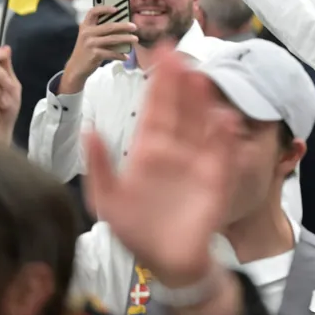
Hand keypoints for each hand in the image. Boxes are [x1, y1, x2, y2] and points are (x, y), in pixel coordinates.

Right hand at [58, 6, 137, 94]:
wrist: (76, 68)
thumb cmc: (87, 50)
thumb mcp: (90, 37)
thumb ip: (101, 30)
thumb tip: (123, 26)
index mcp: (85, 26)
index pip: (93, 12)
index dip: (105, 8)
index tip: (117, 9)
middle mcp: (87, 33)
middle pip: (109, 26)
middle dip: (124, 26)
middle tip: (134, 26)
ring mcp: (90, 44)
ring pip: (113, 39)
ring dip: (126, 39)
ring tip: (135, 39)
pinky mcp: (94, 54)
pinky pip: (112, 53)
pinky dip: (120, 55)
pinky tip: (126, 56)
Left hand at [85, 45, 242, 286]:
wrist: (167, 262)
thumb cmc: (136, 231)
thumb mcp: (108, 201)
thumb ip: (100, 166)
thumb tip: (90, 130)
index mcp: (148, 149)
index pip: (155, 108)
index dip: (158, 82)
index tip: (160, 53)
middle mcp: (175, 149)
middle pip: (179, 108)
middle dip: (179, 81)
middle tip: (178, 53)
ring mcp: (197, 161)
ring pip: (201, 123)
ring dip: (201, 101)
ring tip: (199, 77)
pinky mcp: (216, 178)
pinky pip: (221, 153)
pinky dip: (223, 136)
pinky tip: (224, 119)